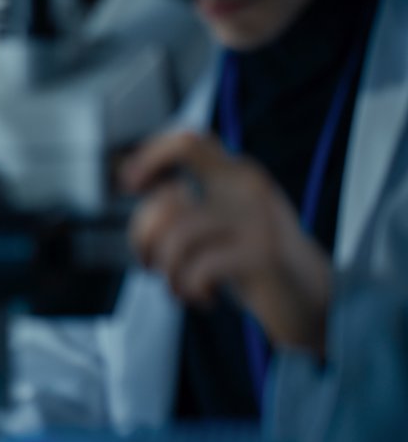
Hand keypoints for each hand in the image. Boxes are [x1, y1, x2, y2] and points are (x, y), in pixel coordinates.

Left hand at [122, 130, 333, 357]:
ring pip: (176, 240)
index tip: (129, 184)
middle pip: (166, 203)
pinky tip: (203, 298)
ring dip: (167, 274)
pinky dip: (189, 290)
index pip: (189, 142)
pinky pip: (197, 270)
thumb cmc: (250, 259)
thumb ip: (185, 200)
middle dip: (142, 239)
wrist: (312, 299)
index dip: (150, 156)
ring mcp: (258, 220)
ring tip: (180, 288)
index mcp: (236, 174)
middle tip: (150, 264)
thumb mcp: (219, 220)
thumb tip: (129, 177)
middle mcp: (248, 189)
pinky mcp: (262, 255)